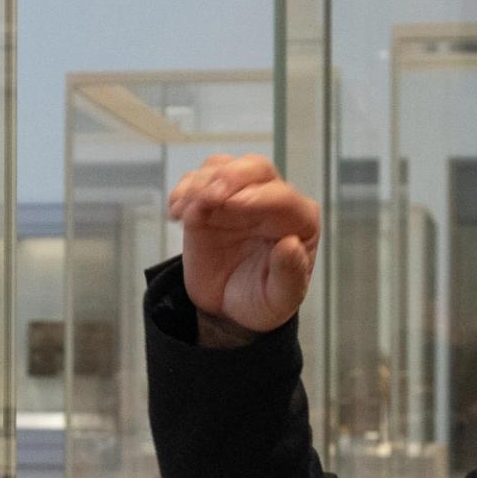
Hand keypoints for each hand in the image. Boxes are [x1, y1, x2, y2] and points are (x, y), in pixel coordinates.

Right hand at [166, 152, 319, 335]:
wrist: (228, 310)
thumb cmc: (262, 301)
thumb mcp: (280, 299)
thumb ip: (289, 274)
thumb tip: (290, 244)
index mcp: (299, 221)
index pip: (283, 197)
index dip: (258, 197)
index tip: (233, 205)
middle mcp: (271, 201)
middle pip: (255, 168)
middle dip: (230, 176)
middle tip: (209, 197)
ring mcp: (238, 197)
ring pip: (222, 167)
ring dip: (200, 184)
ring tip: (184, 212)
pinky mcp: (210, 202)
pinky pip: (196, 182)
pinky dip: (183, 191)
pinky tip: (176, 211)